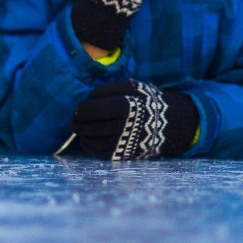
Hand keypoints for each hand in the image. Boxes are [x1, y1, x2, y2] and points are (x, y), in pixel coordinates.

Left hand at [70, 79, 197, 159]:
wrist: (166, 124)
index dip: (80, 109)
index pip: (89, 110)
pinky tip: (89, 136)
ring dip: (82, 132)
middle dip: (77, 121)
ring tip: (83, 126)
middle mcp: (122, 128)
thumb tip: (84, 102)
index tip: (79, 107)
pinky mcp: (119, 156)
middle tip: (76, 118)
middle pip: (86, 126)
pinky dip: (87, 144)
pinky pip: (94, 151)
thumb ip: (105, 90)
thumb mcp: (130, 86)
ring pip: (88, 140)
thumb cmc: (144, 101)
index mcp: (124, 107)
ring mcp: (121, 144)